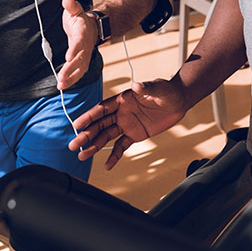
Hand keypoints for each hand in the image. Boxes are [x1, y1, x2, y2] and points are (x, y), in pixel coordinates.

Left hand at [56, 0, 96, 89]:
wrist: (92, 28)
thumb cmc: (80, 19)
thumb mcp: (75, 10)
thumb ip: (71, 6)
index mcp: (83, 33)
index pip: (79, 42)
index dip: (74, 50)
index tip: (67, 57)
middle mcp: (86, 46)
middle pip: (79, 59)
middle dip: (70, 69)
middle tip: (61, 77)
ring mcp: (86, 56)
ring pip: (80, 69)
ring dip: (71, 78)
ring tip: (61, 85)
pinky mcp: (84, 62)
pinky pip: (79, 73)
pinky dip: (72, 80)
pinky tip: (63, 86)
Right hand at [68, 78, 187, 168]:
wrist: (178, 101)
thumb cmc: (167, 90)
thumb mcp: (157, 88)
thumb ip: (145, 88)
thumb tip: (135, 85)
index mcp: (122, 99)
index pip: (102, 109)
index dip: (89, 116)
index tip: (76, 124)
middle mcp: (121, 112)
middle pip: (100, 125)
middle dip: (86, 135)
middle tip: (73, 145)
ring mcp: (127, 124)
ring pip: (106, 136)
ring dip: (95, 146)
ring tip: (82, 156)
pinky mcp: (135, 134)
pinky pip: (122, 146)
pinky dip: (114, 156)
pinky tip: (107, 165)